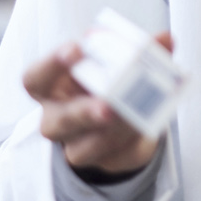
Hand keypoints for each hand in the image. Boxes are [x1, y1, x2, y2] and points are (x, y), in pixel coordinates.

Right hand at [22, 32, 173, 176]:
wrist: (124, 117)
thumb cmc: (109, 81)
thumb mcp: (120, 60)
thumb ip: (141, 48)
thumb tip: (165, 39)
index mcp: (52, 87)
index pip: (36, 78)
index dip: (52, 65)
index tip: (76, 50)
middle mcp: (56, 119)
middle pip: (59, 121)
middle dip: (84, 112)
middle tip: (108, 106)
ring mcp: (76, 145)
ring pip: (87, 147)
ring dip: (116, 130)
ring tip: (138, 115)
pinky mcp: (105, 161)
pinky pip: (118, 156)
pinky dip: (135, 140)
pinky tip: (149, 128)